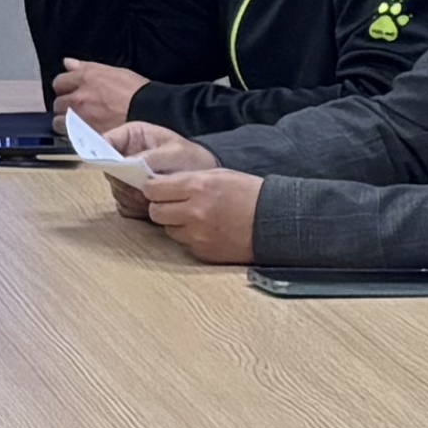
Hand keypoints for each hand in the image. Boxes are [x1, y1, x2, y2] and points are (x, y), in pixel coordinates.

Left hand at [52, 60, 141, 134]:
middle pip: (57, 102)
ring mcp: (80, 116)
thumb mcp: (113, 71)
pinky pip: (69, 135)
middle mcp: (79, 96)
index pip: (59, 82)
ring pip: (59, 120)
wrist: (149, 111)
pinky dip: (74, 134)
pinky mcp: (85, 133)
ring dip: (66, 121)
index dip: (65, 87)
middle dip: (65, 105)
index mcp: (85, 78)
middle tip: (78, 108)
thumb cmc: (136, 91)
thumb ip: (87, 67)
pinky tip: (85, 132)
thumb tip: (68, 63)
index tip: (71, 91)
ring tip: (80, 122)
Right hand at [98, 123, 208, 222]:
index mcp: (130, 136)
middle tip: (144, 186)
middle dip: (125, 181)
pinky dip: (136, 208)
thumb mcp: (175, 152)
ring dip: (132, 197)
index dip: (101, 153)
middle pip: (108, 170)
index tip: (112, 166)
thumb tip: (127, 164)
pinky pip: (124, 205)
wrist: (202, 176)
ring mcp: (125, 178)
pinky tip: (152, 205)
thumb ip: (151, 156)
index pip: (104, 142)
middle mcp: (123, 156)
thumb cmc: (190, 157)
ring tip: (154, 196)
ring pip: (116, 190)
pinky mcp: (130, 196)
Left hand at [140, 165, 263, 264]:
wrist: (274, 221)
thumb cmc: (248, 193)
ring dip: (175, 223)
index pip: (153, 189)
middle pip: (155, 212)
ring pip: (168, 229)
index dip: (152, 188)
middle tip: (172, 203)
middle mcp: (194, 212)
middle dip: (160, 206)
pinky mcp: (203, 252)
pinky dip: (190, 237)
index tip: (156, 188)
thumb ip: (187, 179)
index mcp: (197, 187)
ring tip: (195, 216)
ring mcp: (197, 235)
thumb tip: (159, 183)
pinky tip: (206, 229)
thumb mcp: (218, 175)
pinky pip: (184, 243)